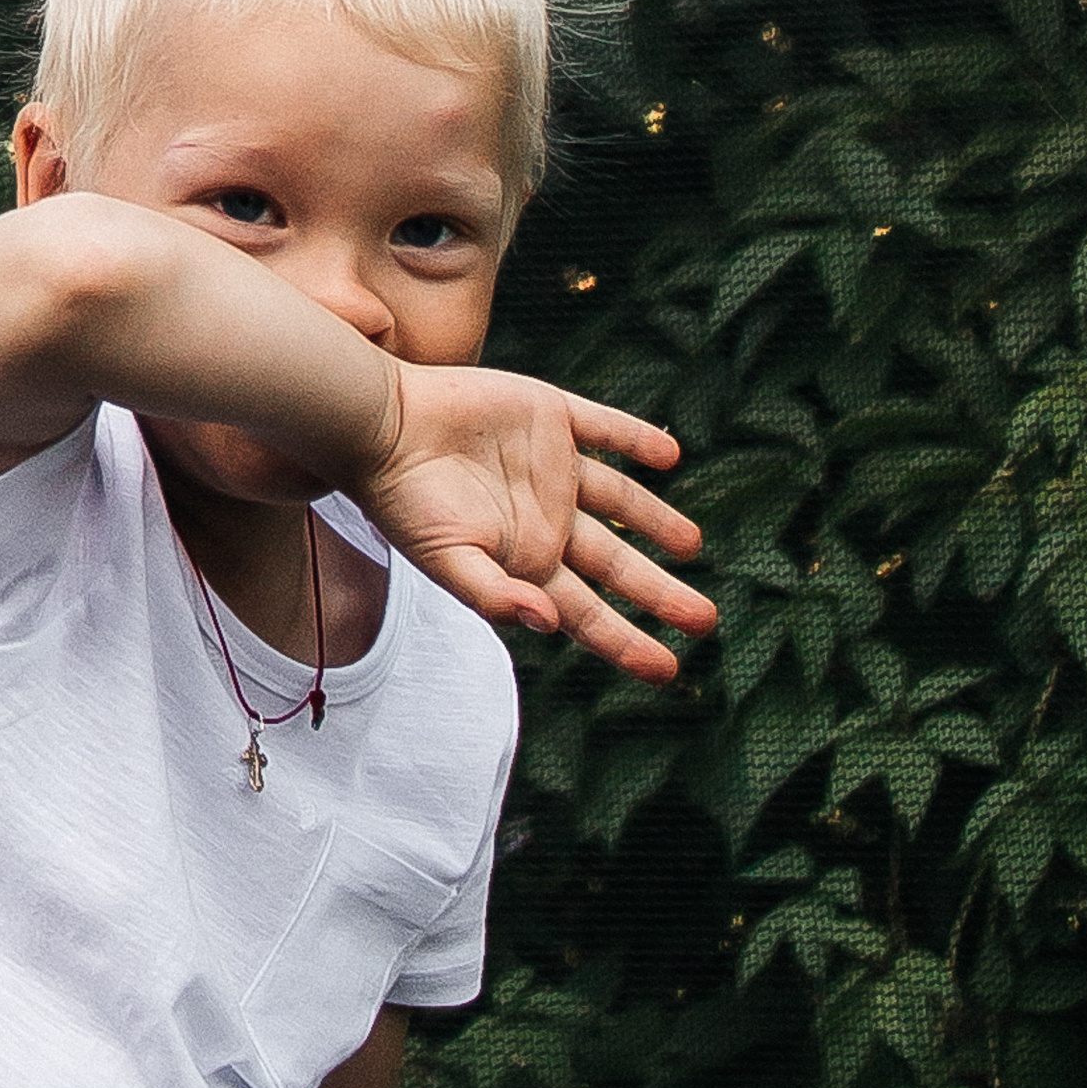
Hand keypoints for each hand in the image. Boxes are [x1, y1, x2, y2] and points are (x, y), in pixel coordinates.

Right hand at [356, 363, 714, 677]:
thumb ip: (496, 595)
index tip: (668, 670)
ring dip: (658, 519)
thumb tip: (550, 625)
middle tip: (705, 620)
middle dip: (660, 593)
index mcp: (526, 561)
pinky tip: (669, 456)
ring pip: (621, 500)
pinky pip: (605, 430)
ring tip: (694, 546)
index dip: (628, 642)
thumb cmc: (404, 501)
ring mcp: (552, 469)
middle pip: (617, 563)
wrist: (381, 424)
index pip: (589, 613)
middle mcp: (547, 520)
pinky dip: (637, 440)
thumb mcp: (446, 560)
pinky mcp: (550, 417)